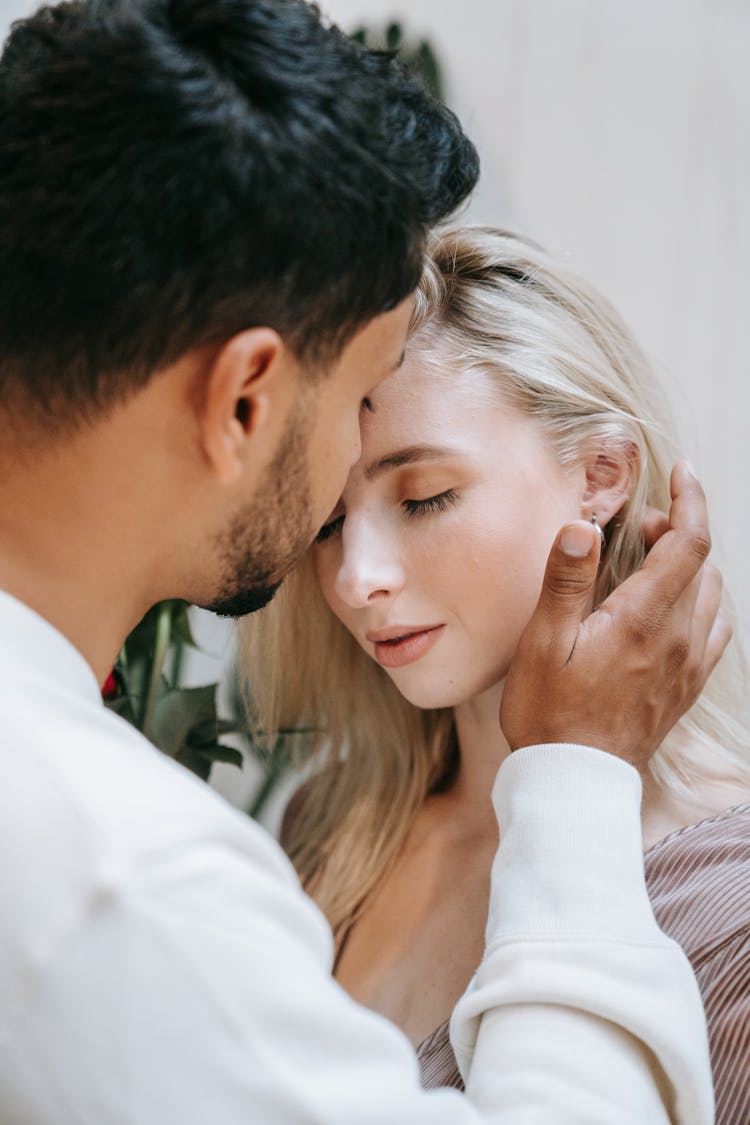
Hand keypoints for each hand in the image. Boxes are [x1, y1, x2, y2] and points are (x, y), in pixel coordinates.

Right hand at [500, 461, 730, 772]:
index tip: (681, 472)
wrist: (575, 783)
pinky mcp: (685, 688)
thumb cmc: (549, 714)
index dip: (689, 500)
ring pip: (711, 596)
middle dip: (677, 532)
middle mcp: (677, 639)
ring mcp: (686, 666)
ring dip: (688, 567)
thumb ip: (566, 582)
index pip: (688, 543)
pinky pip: (712, 632)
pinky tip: (671, 611)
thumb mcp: (543, 645)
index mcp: (643, 620)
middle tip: (635, 529)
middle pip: (701, 565)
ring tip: (648, 563)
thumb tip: (582, 526)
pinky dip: (699, 604)